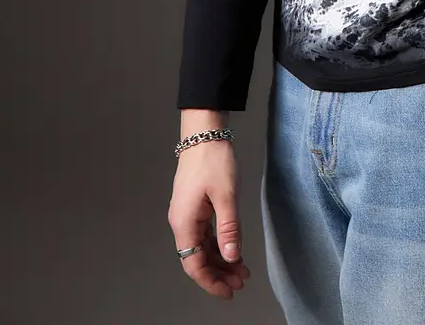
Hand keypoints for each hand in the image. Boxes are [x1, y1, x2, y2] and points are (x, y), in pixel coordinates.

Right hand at [167, 141, 251, 298]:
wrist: (204, 133)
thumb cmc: (213, 160)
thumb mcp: (226, 195)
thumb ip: (229, 229)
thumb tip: (232, 257)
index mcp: (184, 222)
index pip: (194, 264)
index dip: (210, 281)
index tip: (228, 291)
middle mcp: (182, 221)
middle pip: (198, 258)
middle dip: (219, 273)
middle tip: (242, 281)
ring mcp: (187, 214)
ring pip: (202, 246)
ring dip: (221, 259)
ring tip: (242, 269)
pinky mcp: (195, 206)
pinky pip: (205, 233)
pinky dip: (219, 244)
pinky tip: (233, 249)